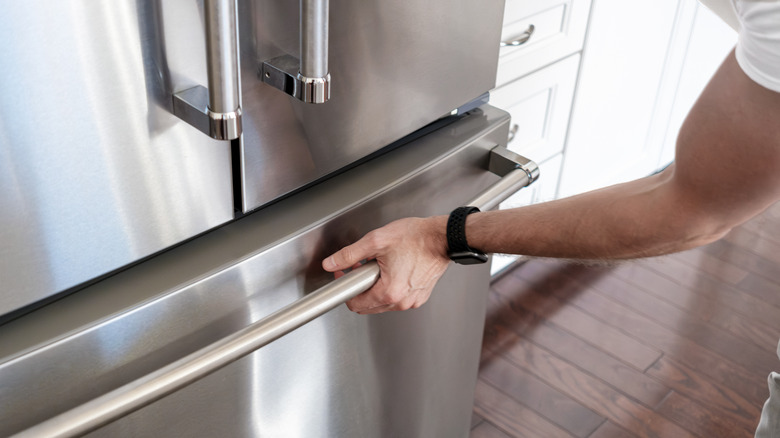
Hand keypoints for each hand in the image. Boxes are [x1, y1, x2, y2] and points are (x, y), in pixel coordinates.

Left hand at [322, 216, 449, 313]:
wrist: (442, 237)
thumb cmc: (416, 238)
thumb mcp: (376, 241)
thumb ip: (349, 254)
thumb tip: (331, 263)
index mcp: (389, 292)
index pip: (355, 304)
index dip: (346, 287)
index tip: (346, 274)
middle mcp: (401, 302)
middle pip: (368, 306)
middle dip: (361, 287)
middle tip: (362, 266)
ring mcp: (412, 301)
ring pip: (383, 303)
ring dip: (376, 287)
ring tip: (381, 265)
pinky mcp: (420, 296)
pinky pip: (398, 298)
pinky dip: (391, 287)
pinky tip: (394, 269)